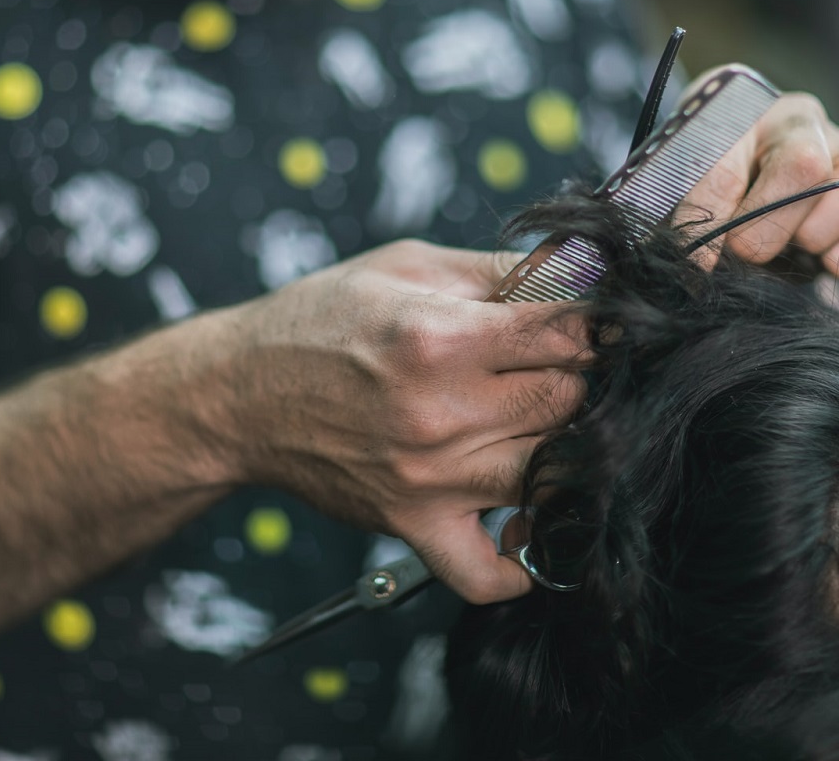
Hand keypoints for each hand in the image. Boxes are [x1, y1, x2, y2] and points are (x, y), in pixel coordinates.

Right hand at [211, 240, 589, 603]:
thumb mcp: (408, 266)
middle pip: (571, 402)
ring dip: (564, 451)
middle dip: (581, 380)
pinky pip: (488, 573)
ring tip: (544, 425)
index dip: (597, 324)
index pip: (571, 333)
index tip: (594, 324)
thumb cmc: (324, 318)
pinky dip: (521, 562)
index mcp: (440, 335)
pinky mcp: (413, 524)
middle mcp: (439, 411)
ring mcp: (429, 477)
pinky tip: (524, 520)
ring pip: (553, 475)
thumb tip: (583, 271)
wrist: (241, 392)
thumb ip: (499, 271)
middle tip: (561, 369)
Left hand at [677, 92, 838, 279]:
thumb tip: (701, 263)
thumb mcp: (678, 189)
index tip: (700, 257)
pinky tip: (819, 259)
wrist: (735, 194)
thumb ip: (688, 212)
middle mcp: (803, 122)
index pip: (728, 154)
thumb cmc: (702, 188)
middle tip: (745, 251)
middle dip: (768, 228)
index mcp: (743, 109)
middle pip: (805, 163)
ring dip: (818, 234)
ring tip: (788, 247)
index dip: (713, 212)